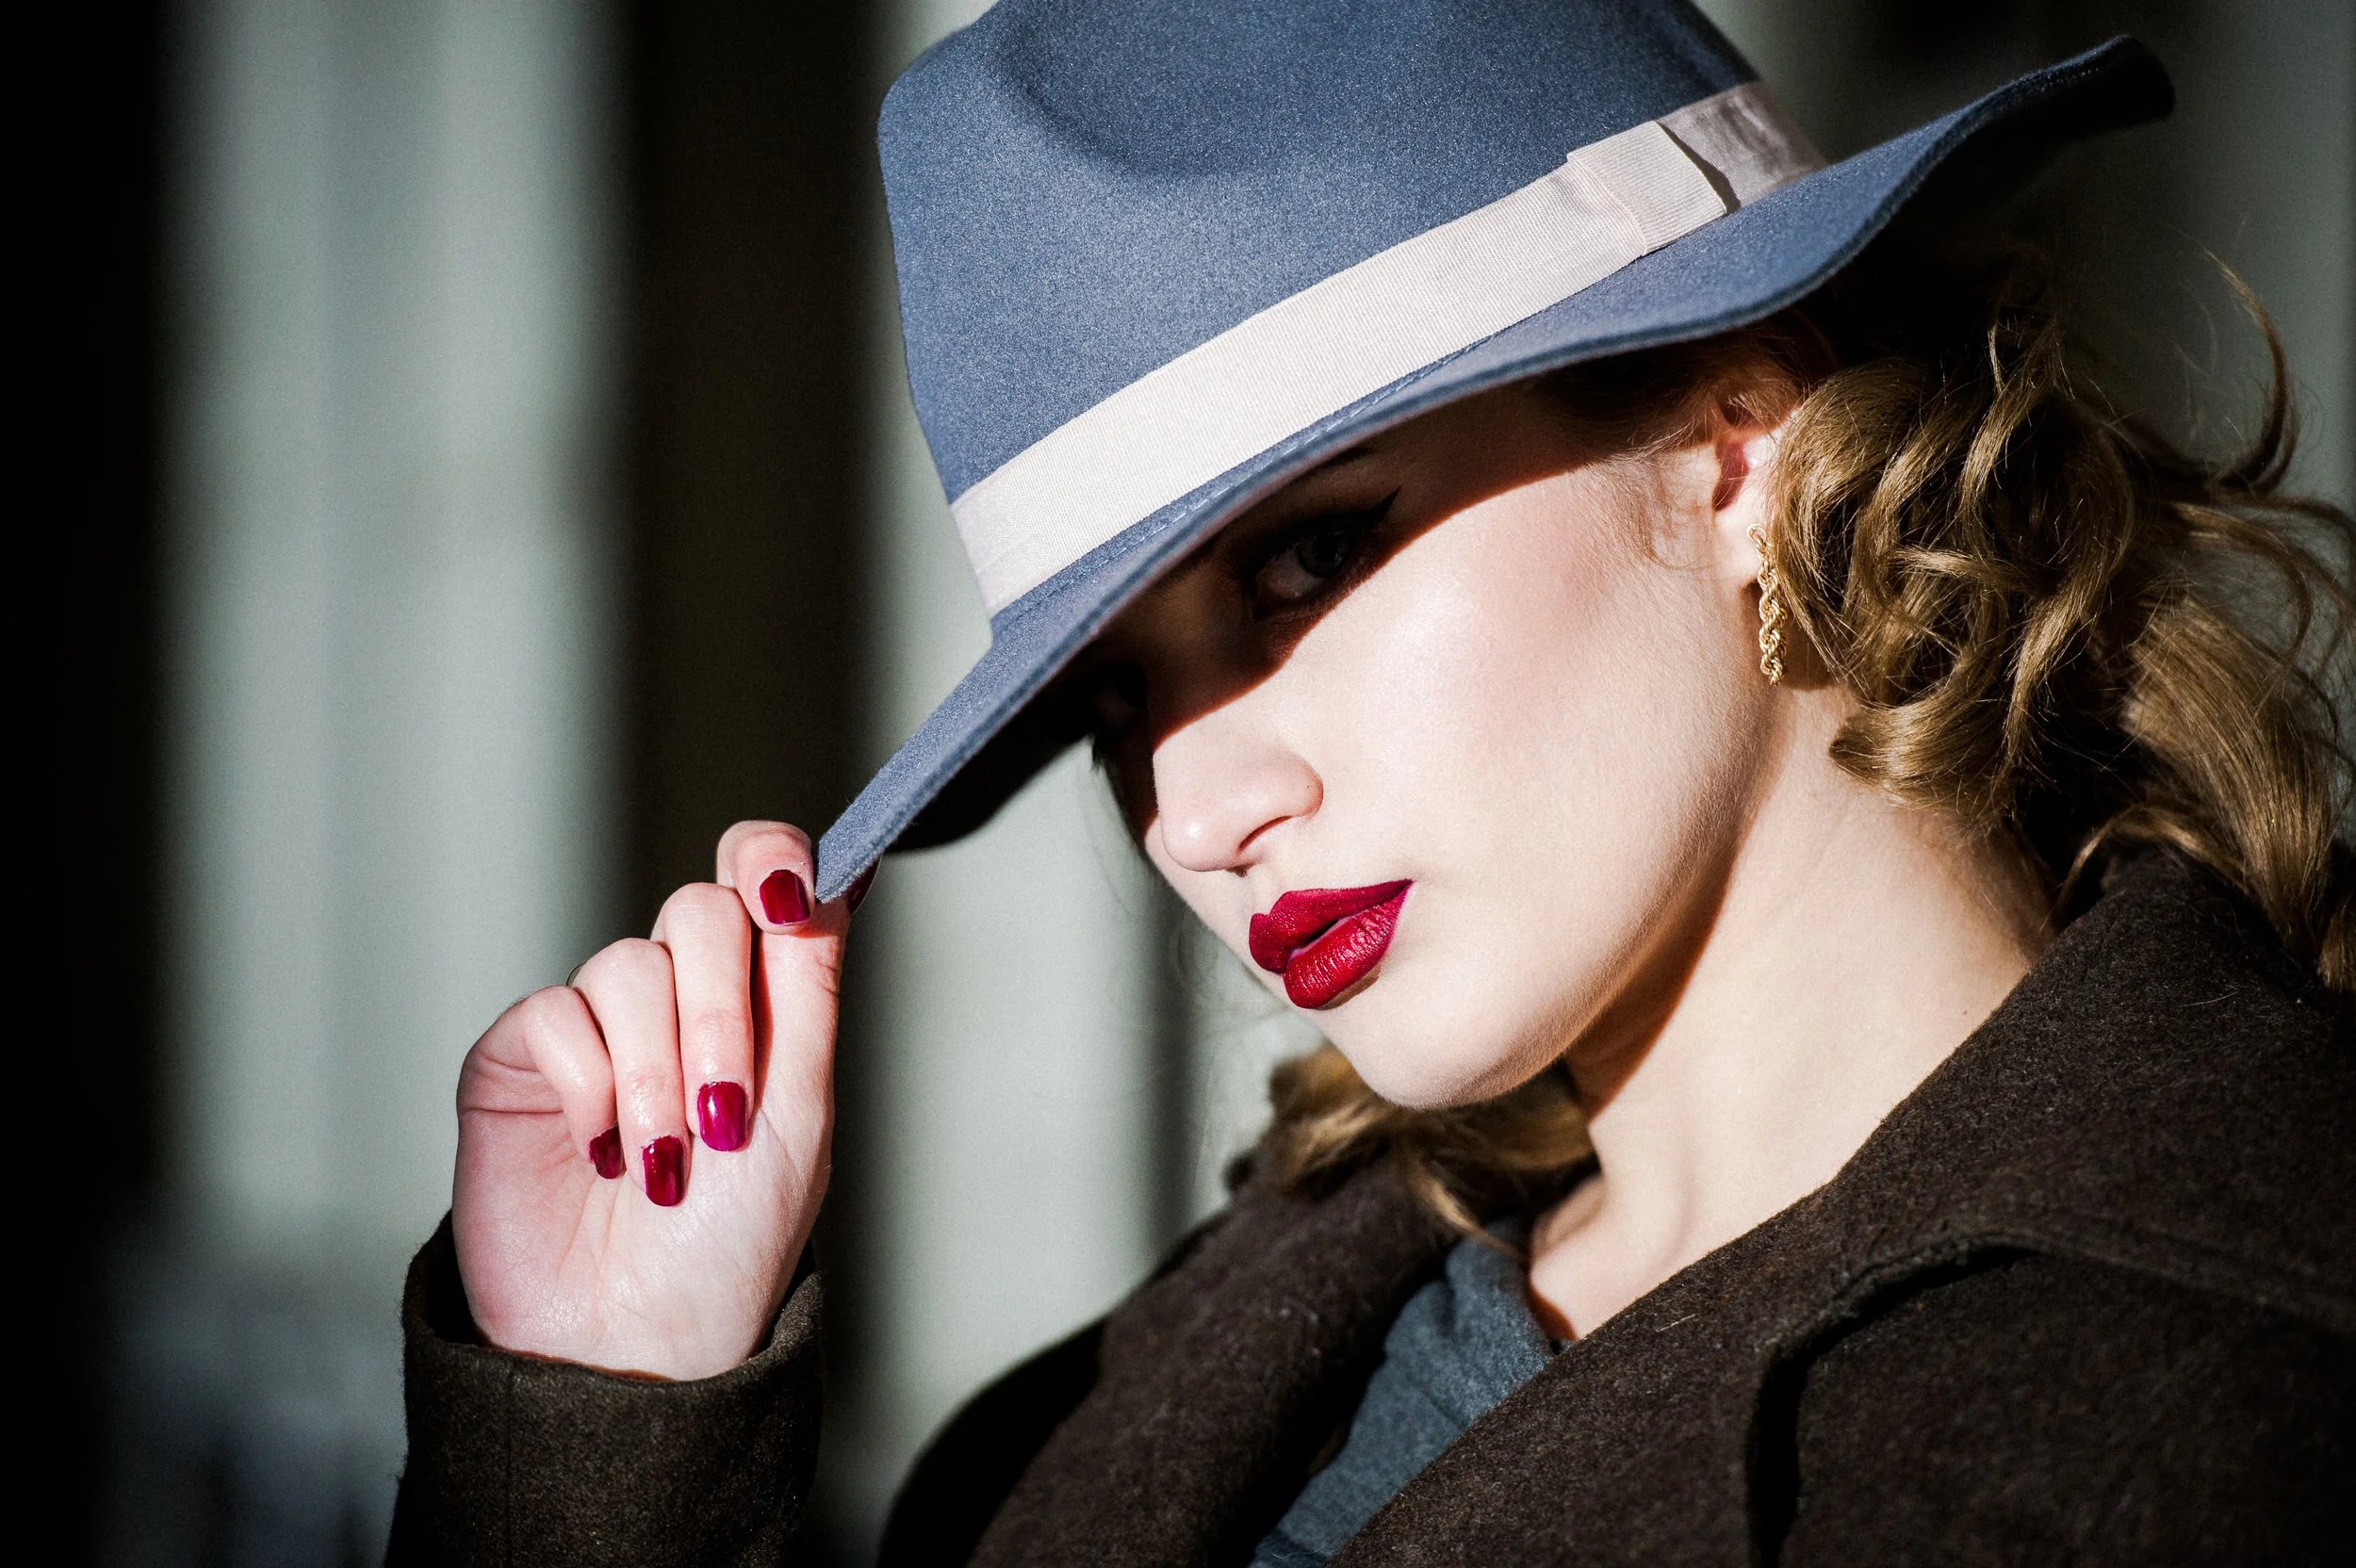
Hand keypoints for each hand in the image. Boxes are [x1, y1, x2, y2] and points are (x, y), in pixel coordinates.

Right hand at [450, 822, 850, 1379]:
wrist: (635, 1339)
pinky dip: (591, 1087)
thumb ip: (810, 986)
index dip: (772, 860)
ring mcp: (599, 1025)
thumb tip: (846, 872)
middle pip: (701, 912)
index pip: (764, 877)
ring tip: (665, 1164)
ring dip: (658, 1073)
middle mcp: (679, 997)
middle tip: (724, 1114)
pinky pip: (555, 1015)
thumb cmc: (730, 1243)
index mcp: (758, 1000)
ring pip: (628, 964)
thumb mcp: (801, 1109)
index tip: (787, 900)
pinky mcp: (523, 1060)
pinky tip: (602, 1154)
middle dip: (721, 1013)